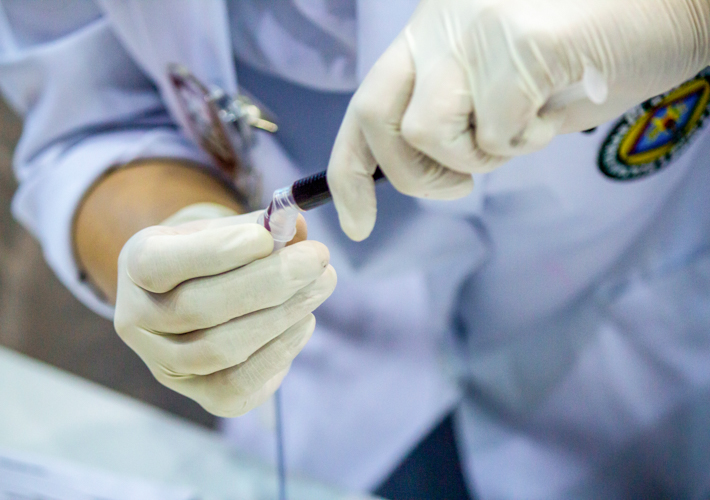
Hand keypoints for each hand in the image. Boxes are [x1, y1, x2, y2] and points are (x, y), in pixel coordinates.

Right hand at [114, 204, 335, 416]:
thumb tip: (298, 230)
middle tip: (316, 258)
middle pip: (198, 308)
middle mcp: (137, 320)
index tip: (268, 236)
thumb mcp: (224, 229)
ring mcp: (164, 365)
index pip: (159, 263)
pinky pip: (240, 384)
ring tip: (321, 284)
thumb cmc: (212, 255)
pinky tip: (304, 321)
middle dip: (268, 282)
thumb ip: (258, 227)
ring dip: (281, 316)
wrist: (195, 299)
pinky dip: (279, 352)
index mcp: (135, 265)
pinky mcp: (200, 396)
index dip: (215, 253)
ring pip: (221, 349)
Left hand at [328, 0, 709, 240]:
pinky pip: (497, 136)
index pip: (364, 105)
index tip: (355, 223)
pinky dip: (530, 141)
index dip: (349, 171)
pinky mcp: (516, 44)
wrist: (671, 7)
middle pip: (376, 122)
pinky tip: (558, 107)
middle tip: (464, 180)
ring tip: (529, 123)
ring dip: (483, 156)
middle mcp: (439, 21)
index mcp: (430, 31)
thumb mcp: (501, 81)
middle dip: (416, 176)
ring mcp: (473, 28)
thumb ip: (456, 114)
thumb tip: (418, 168)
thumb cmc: (590, 50)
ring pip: (431, 137)